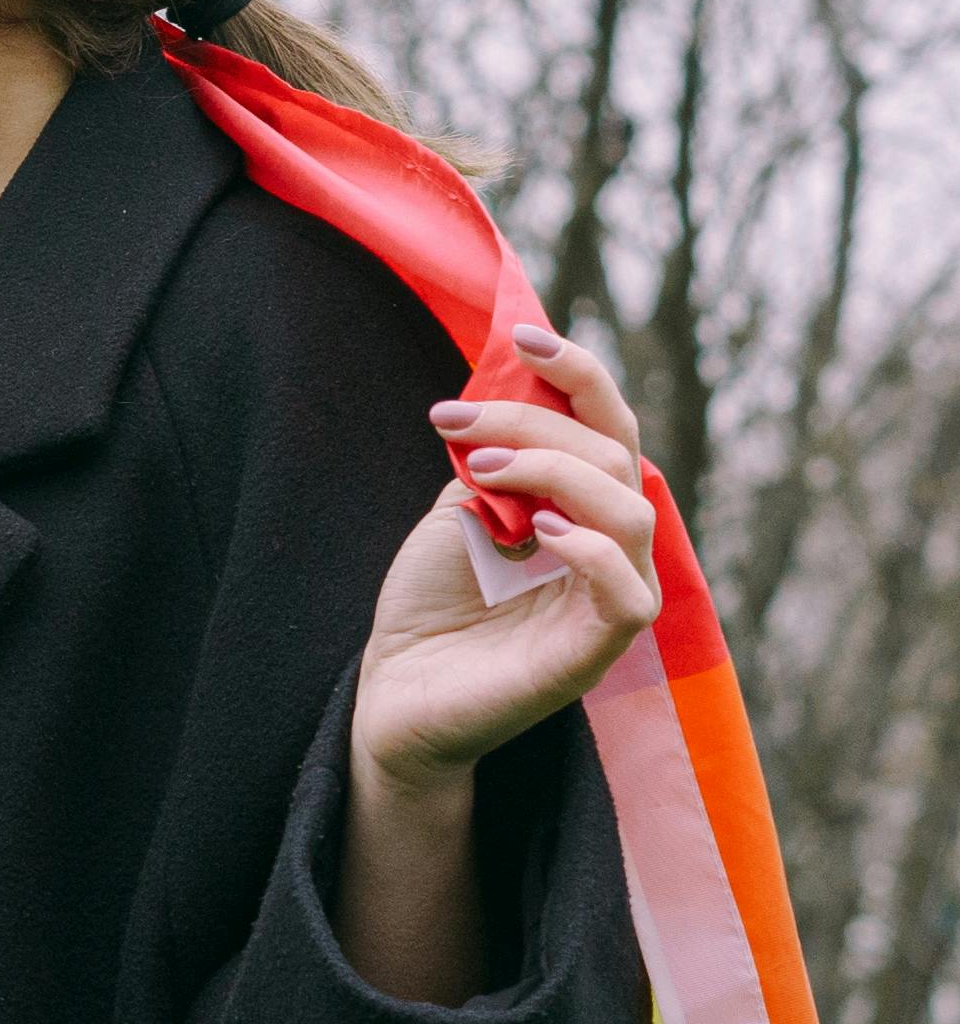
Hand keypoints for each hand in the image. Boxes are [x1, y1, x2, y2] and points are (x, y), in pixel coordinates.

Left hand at [348, 327, 665, 807]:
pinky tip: (535, 532)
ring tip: (482, 473)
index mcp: (584, 507)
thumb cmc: (430, 599)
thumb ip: (499, 460)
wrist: (395, 688)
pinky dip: (587, 549)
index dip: (580, 374)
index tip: (521, 335)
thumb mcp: (460, 508)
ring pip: (628, 511)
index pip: (610, 427)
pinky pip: (627, 593)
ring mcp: (611, 599)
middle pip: (614, 455)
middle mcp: (612, 547)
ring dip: (554, 472)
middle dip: (533, 422)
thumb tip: (512, 398)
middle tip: (452, 423)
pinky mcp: (597, 651)